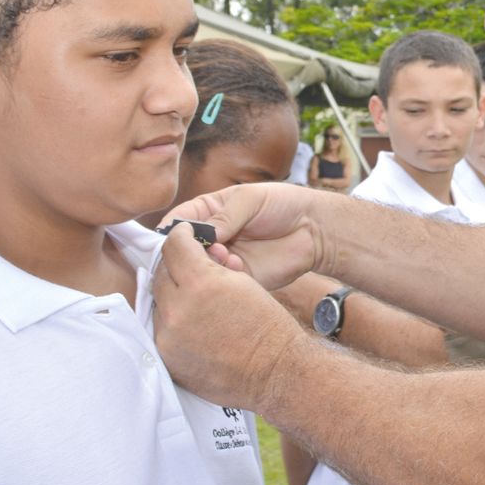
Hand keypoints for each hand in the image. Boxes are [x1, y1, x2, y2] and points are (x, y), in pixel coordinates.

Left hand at [151, 227, 305, 413]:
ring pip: (158, 301)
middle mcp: (178, 308)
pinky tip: (191, 321)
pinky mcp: (166, 356)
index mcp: (201, 283)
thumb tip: (194, 255)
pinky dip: (173, 320)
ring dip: (172, 293)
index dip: (181, 234)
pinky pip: (161, 328)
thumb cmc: (266, 323)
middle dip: (175, 264)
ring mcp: (168, 336)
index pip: (174, 245)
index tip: (185, 233)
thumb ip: (212, 265)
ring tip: (193, 296)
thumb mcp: (243, 281)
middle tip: (189, 265)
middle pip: (161, 273)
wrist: (274, 371)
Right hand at [165, 181, 324, 290]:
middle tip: (207, 248)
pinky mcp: (238, 279)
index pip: (177, 223)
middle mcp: (210, 239)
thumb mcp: (250, 200)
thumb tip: (200, 234)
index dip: (170, 232)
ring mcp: (222, 260)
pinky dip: (224, 278)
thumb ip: (224, 216)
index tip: (171, 239)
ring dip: (207, 265)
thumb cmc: (282, 204)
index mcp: (207, 212)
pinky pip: (220, 285)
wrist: (314, 228)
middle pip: (182, 252)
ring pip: (198, 270)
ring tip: (226, 255)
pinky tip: (238, 267)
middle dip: (188, 252)